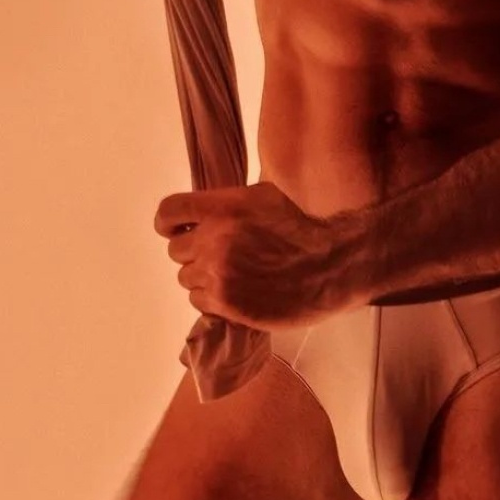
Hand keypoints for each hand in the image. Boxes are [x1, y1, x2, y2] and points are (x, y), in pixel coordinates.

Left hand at [154, 182, 347, 329]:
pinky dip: (212, 299)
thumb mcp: (264, 196)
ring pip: (186, 277)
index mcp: (222, 207)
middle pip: (176, 249)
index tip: (176, 228)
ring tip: (232, 274)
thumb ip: (229, 202)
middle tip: (219, 254)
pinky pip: (199, 301)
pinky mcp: (226, 303)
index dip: (169, 222)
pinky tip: (236, 291)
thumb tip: (204, 210)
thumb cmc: (302, 228)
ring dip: (204, 276)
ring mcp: (218, 273)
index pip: (168, 212)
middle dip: (194, 251)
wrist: (330, 266)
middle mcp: (213, 239)